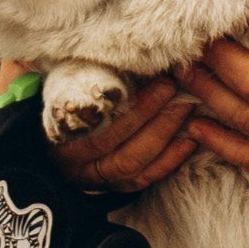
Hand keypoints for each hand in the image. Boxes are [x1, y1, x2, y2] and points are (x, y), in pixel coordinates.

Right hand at [53, 72, 199, 193]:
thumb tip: (133, 60)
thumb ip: (93, 78)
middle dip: (151, 115)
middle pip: (118, 144)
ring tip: (184, 108)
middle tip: (173, 88)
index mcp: (62, 137)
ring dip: (164, 135)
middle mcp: (77, 165)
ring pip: (134, 165)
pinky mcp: (117, 187)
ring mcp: (98, 180)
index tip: (158, 80)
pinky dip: (169, 161)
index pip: (100, 123)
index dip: (133, 105)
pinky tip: (188, 140)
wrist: (60, 139)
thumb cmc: (69, 102)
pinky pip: (145, 179)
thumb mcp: (70, 86)